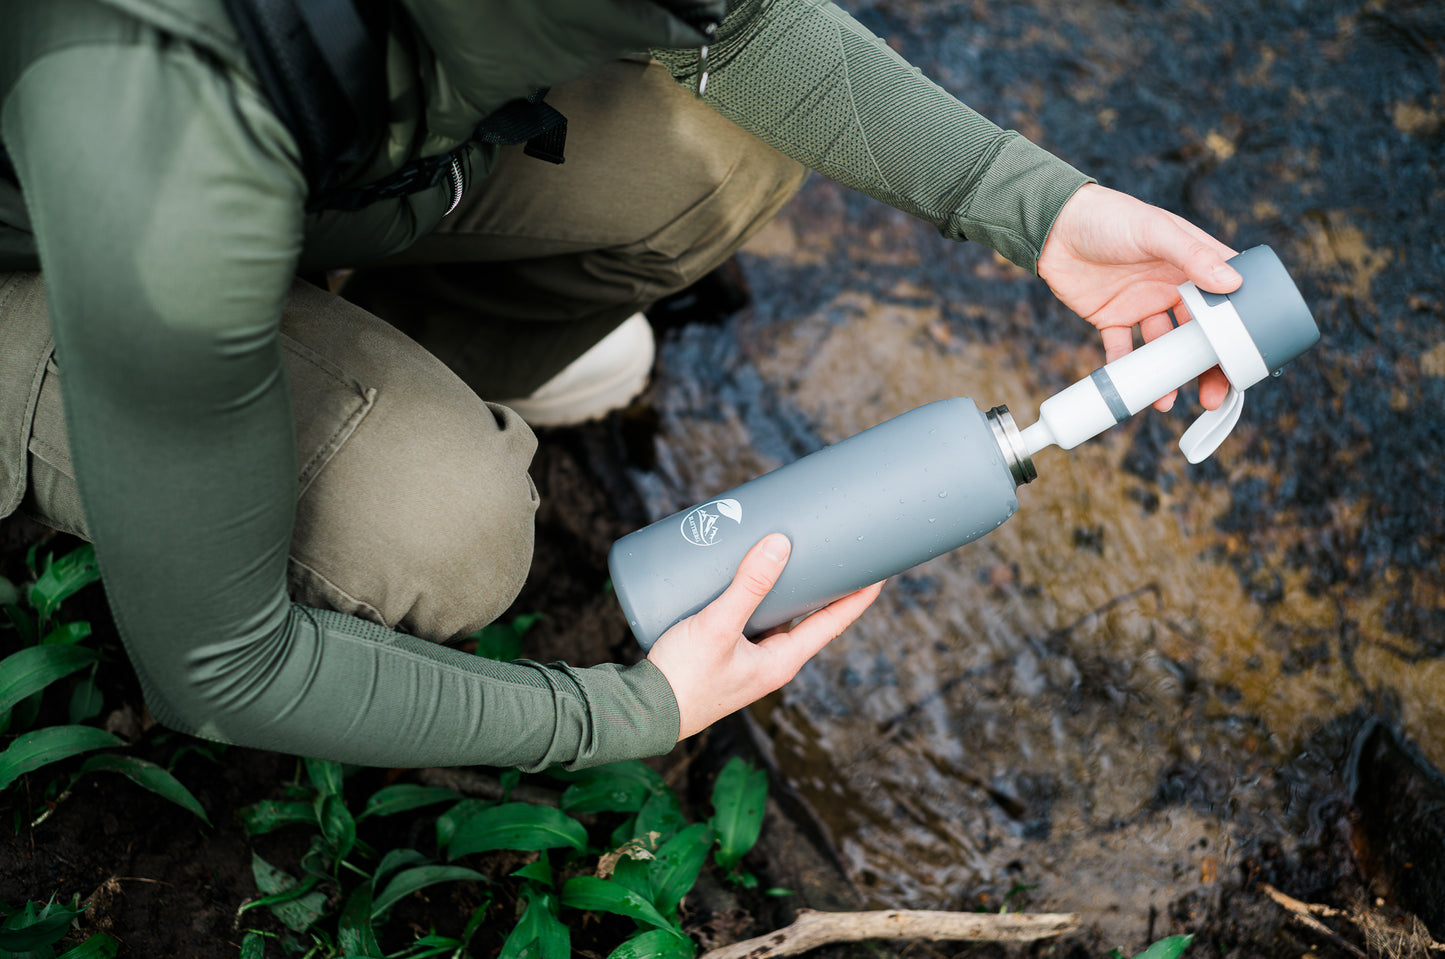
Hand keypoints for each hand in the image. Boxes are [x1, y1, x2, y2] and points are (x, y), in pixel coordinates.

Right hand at [647, 533, 883, 740]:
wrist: (641, 713)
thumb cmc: (683, 679)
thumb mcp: (717, 627)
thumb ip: (747, 586)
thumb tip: (781, 544)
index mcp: (782, 661)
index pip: (833, 623)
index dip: (858, 595)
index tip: (879, 568)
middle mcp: (770, 662)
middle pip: (806, 615)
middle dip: (819, 583)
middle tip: (828, 547)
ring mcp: (747, 659)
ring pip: (775, 616)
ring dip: (783, 587)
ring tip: (784, 551)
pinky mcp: (722, 653)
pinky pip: (748, 619)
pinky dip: (753, 595)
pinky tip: (740, 575)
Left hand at [1038, 184, 1240, 411]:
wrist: (1053, 226)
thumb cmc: (1109, 216)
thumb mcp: (1154, 231)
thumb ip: (1192, 255)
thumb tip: (1233, 283)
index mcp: (1191, 263)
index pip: (1226, 299)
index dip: (1240, 328)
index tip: (1248, 359)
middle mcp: (1172, 286)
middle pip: (1199, 332)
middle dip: (1207, 365)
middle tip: (1214, 395)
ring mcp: (1142, 304)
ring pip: (1163, 347)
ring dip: (1168, 374)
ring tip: (1167, 400)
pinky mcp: (1112, 318)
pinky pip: (1123, 351)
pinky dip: (1127, 371)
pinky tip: (1133, 388)